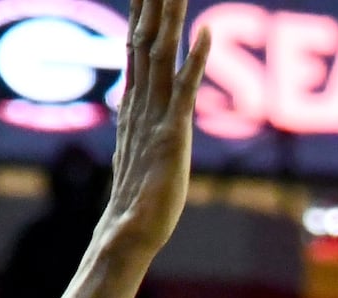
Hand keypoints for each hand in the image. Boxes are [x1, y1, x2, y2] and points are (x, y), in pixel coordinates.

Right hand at [97, 0, 211, 260]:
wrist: (130, 234)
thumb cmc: (136, 203)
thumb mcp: (136, 155)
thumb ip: (136, 129)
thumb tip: (130, 115)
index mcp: (134, 105)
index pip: (136, 48)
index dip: (142, 15)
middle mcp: (141, 103)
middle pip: (147, 40)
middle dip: (153, 4)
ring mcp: (155, 116)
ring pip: (161, 53)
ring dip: (170, 17)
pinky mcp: (172, 134)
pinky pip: (185, 89)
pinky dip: (196, 59)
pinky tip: (207, 32)